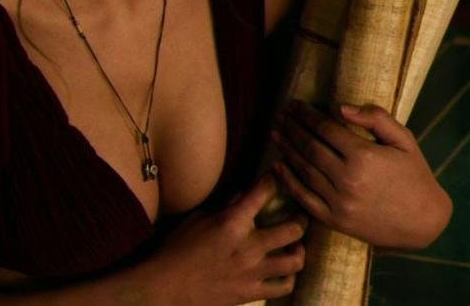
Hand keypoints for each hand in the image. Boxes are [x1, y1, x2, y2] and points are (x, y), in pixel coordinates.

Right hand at [139, 175, 308, 304]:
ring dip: (299, 250)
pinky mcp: (251, 293)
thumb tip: (245, 194)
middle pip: (293, 229)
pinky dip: (289, 278)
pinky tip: (285, 271)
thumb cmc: (177, 249)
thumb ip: (225, 206)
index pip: (263, 193)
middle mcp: (248, 247)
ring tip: (296, 245)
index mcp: (233, 223)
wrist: (167, 287)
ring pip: (295, 260)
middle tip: (301, 216)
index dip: (275, 180)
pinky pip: (284, 287)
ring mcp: (252, 272)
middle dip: (302, 218)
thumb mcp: (198, 219)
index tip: (279, 176)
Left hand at [270, 101, 452, 249]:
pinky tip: (277, 165)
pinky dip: (287, 181)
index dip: (306, 114)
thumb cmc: (415, 176)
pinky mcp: (334, 220)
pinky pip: (304, 198)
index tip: (294, 104)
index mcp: (364, 156)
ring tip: (275, 133)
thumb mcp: (404, 140)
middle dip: (292, 128)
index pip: (325, 129)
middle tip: (280, 115)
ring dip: (285, 149)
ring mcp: (339, 202)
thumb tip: (340, 107)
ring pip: (303, 170)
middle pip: (309, 147)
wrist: (423, 222)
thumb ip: (375, 118)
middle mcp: (347, 179)